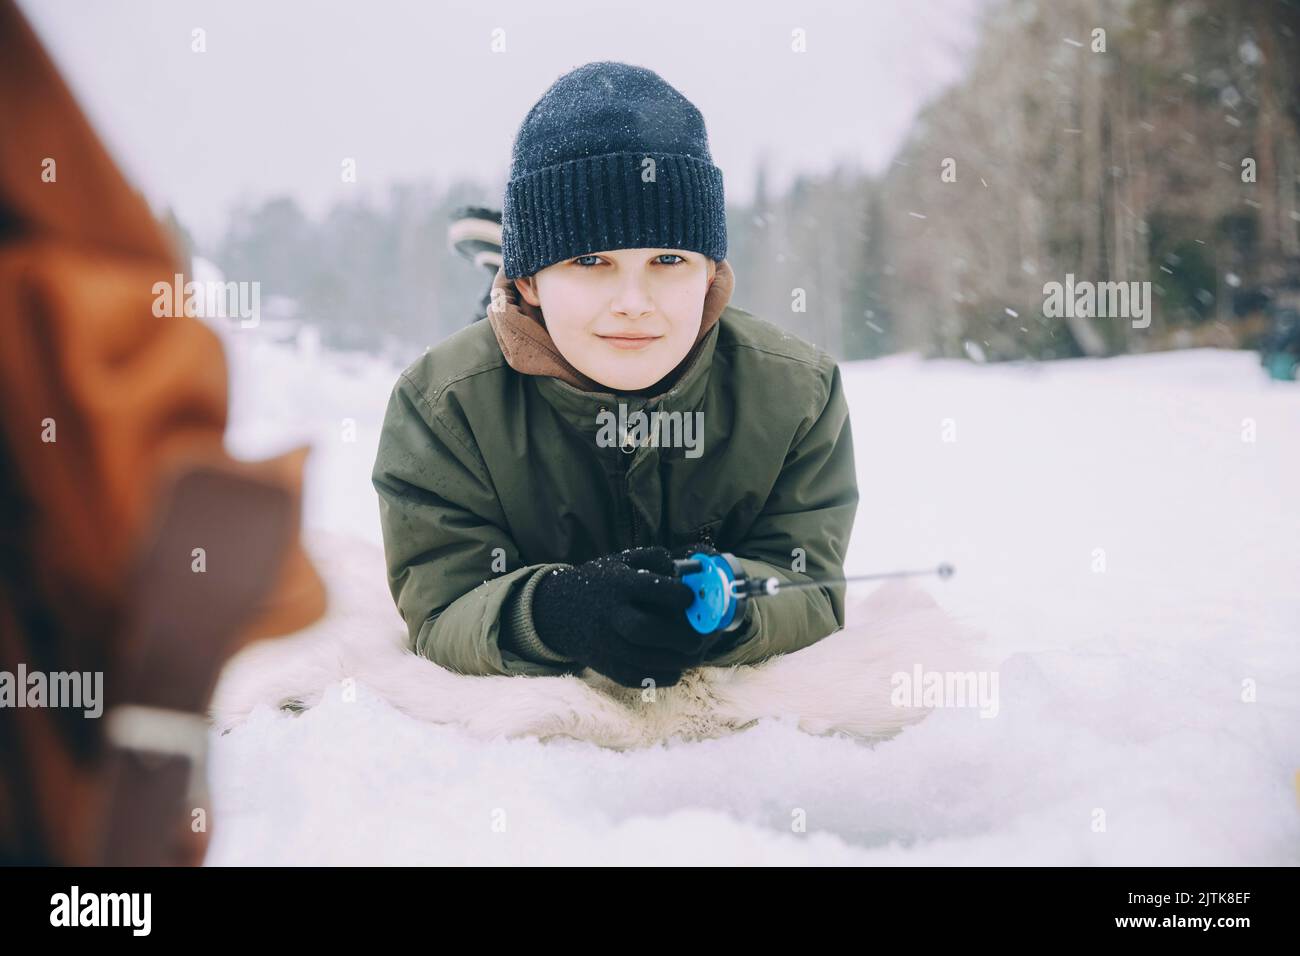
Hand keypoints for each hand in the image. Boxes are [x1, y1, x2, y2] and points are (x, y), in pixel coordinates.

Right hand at [531, 546, 709, 687]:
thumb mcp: (622, 561)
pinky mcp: (603, 664)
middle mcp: (609, 614)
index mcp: (618, 584)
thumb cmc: (602, 582)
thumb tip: (688, 569)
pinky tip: (675, 669)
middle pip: (643, 629)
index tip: (692, 599)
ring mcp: (604, 642)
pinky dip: (658, 677)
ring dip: (675, 661)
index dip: (678, 595)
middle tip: (697, 639)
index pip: (652, 589)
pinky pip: (633, 677)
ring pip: (641, 659)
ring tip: (693, 656)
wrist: (558, 610)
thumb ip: (655, 559)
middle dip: (677, 636)